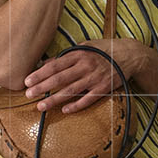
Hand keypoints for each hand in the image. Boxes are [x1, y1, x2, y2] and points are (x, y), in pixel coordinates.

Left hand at [24, 39, 139, 111]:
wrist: (130, 55)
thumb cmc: (104, 50)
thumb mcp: (85, 46)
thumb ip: (66, 55)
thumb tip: (46, 63)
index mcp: (79, 54)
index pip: (55, 65)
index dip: (40, 73)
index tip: (27, 81)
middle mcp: (86, 66)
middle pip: (60, 78)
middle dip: (42, 87)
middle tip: (28, 95)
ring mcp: (94, 78)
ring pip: (71, 91)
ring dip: (54, 99)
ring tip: (40, 106)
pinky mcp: (103, 89)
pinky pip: (87, 99)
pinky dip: (76, 105)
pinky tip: (64, 110)